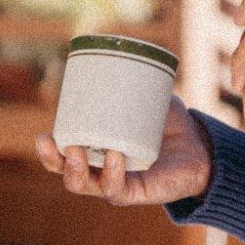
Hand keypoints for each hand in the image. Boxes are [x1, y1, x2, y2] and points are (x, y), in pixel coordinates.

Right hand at [34, 93, 214, 205]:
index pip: (64, 157)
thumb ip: (133, 79)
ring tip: (77, 151)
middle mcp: (101, 171)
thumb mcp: (147, 97)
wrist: (200, 145)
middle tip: (54, 141)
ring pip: (86, 185)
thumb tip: (119, 51)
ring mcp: (117, 183)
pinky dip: (112, 176)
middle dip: (54, 161)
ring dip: (76, 171)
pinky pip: (118, 189)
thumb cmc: (168, 122)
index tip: (44, 136)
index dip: (49, 151)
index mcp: (96, 152)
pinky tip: (114, 157)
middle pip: (67, 173)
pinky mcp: (138, 193)